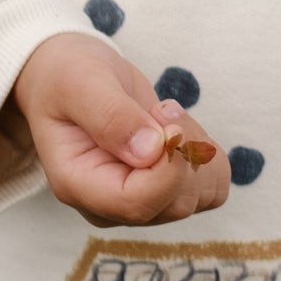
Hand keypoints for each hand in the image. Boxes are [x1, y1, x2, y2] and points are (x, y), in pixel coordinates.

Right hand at [12, 34, 230, 227]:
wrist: (71, 77)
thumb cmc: (67, 77)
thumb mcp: (79, 83)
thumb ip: (111, 116)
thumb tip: (153, 151)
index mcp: (77, 184)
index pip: (137, 204)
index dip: (168, 169)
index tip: (172, 124)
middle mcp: (109, 204)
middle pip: (174, 204)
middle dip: (182, 151)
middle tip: (161, 108)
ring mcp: (139, 201)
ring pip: (199, 196)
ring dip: (195, 149)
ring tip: (162, 116)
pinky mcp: (165, 190)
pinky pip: (212, 187)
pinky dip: (206, 155)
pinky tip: (177, 129)